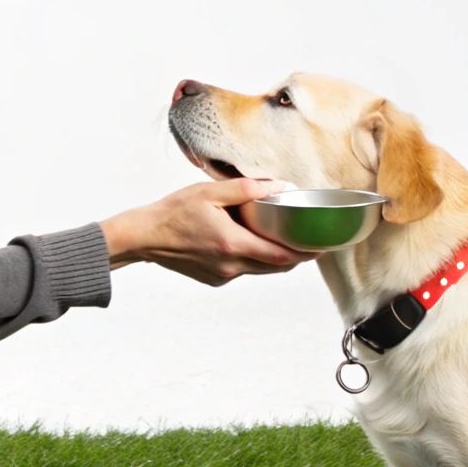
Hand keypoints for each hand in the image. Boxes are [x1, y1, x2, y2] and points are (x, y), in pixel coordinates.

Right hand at [101, 178, 323, 285]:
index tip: (322, 247)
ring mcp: (222, 275)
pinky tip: (246, 242)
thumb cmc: (174, 212)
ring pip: (260, 269)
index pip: (281, 256)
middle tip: (310, 242)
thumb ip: (246, 189)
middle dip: (295, 256)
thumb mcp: (210, 191)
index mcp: (233, 243)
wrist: (145, 236)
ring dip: (274, 258)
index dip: (305, 253)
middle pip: (275, 266)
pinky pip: (242, 270)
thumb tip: (279, 187)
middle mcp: (231, 265)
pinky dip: (251, 258)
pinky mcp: (214, 279)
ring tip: (284, 240)